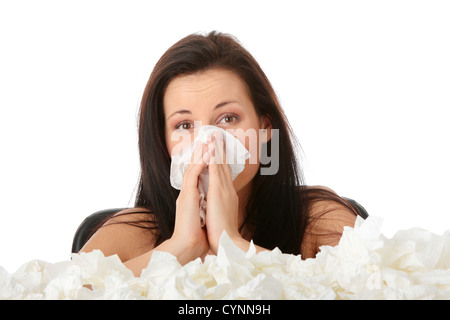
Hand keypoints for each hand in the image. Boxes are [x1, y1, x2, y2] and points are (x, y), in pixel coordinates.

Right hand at [171, 140, 209, 260]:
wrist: (189, 245)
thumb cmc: (198, 234)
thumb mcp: (204, 216)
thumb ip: (205, 207)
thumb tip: (212, 204)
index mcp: (194, 196)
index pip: (201, 175)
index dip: (207, 162)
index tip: (212, 150)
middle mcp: (189, 192)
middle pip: (197, 167)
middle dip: (204, 152)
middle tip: (210, 137)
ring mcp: (187, 193)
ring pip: (194, 168)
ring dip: (202, 153)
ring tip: (208, 139)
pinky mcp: (187, 195)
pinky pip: (194, 174)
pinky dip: (200, 163)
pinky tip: (206, 153)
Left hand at [204, 132, 241, 253]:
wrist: (225, 242)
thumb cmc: (221, 233)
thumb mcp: (221, 216)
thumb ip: (219, 206)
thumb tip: (216, 203)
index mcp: (227, 196)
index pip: (223, 174)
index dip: (221, 161)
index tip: (219, 149)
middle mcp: (227, 189)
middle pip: (224, 165)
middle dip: (221, 150)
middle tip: (219, 136)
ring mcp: (224, 189)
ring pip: (220, 164)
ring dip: (217, 149)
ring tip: (215, 135)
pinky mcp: (217, 191)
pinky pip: (215, 170)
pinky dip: (214, 158)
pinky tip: (212, 148)